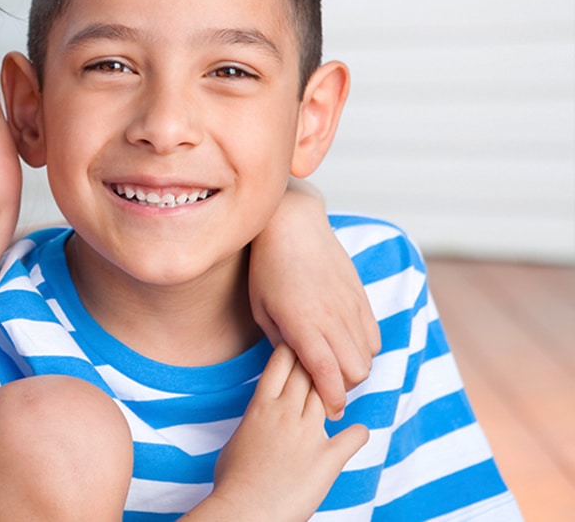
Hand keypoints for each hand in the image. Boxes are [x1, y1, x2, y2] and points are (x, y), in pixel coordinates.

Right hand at [203, 344, 369, 521]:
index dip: (294, 348)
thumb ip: (257, 420)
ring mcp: (309, 434)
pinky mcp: (328, 459)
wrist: (244, 510)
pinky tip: (354, 434)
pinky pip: (354, 436)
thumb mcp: (239, 437)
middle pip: (309, 370)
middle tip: (326, 359)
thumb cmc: (233, 479)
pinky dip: (357, 433)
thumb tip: (264, 418)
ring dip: (336, 392)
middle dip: (318, 361)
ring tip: (340, 392)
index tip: (302, 344)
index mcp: (261, 406)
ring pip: (330, 395)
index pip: (282, 361)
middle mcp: (286, 412)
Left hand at [248, 180, 379, 418]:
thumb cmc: (267, 268)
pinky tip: (344, 343)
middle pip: (356, 372)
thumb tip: (297, 370)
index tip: (330, 411)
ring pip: (369, 356)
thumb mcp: (261, 310)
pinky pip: (374, 335)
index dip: (333, 400)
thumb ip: (281, 345)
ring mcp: (350, 306)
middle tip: (324, 384)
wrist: (292, 224)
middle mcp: (333, 318)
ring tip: (333, 364)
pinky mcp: (360, 296)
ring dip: (355, 368)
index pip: (329, 375)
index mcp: (304, 325)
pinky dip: (364, 349)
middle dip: (343, 387)